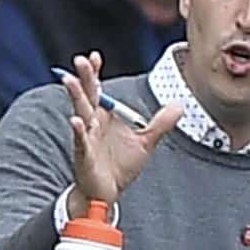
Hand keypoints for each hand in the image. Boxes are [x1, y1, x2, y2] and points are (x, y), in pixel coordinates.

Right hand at [60, 51, 180, 210]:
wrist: (109, 192)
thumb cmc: (121, 165)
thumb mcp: (146, 142)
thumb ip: (161, 123)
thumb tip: (180, 105)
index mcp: (104, 118)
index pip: (99, 91)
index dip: (95, 74)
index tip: (94, 56)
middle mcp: (93, 124)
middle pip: (87, 96)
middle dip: (84, 79)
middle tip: (80, 60)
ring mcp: (86, 138)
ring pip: (80, 114)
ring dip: (76, 97)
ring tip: (69, 81)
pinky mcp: (84, 155)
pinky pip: (81, 141)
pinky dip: (79, 131)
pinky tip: (76, 121)